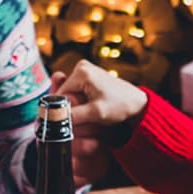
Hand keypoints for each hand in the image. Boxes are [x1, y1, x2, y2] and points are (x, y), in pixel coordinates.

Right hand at [50, 61, 147, 185]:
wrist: (137, 104)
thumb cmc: (120, 106)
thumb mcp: (96, 113)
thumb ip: (74, 116)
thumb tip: (55, 120)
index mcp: (81, 71)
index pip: (60, 95)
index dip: (61, 112)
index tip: (65, 125)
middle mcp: (82, 68)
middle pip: (66, 95)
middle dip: (71, 110)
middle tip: (83, 121)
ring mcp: (86, 73)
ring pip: (72, 97)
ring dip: (77, 109)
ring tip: (90, 116)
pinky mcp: (90, 79)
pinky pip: (79, 95)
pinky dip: (82, 106)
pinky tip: (91, 112)